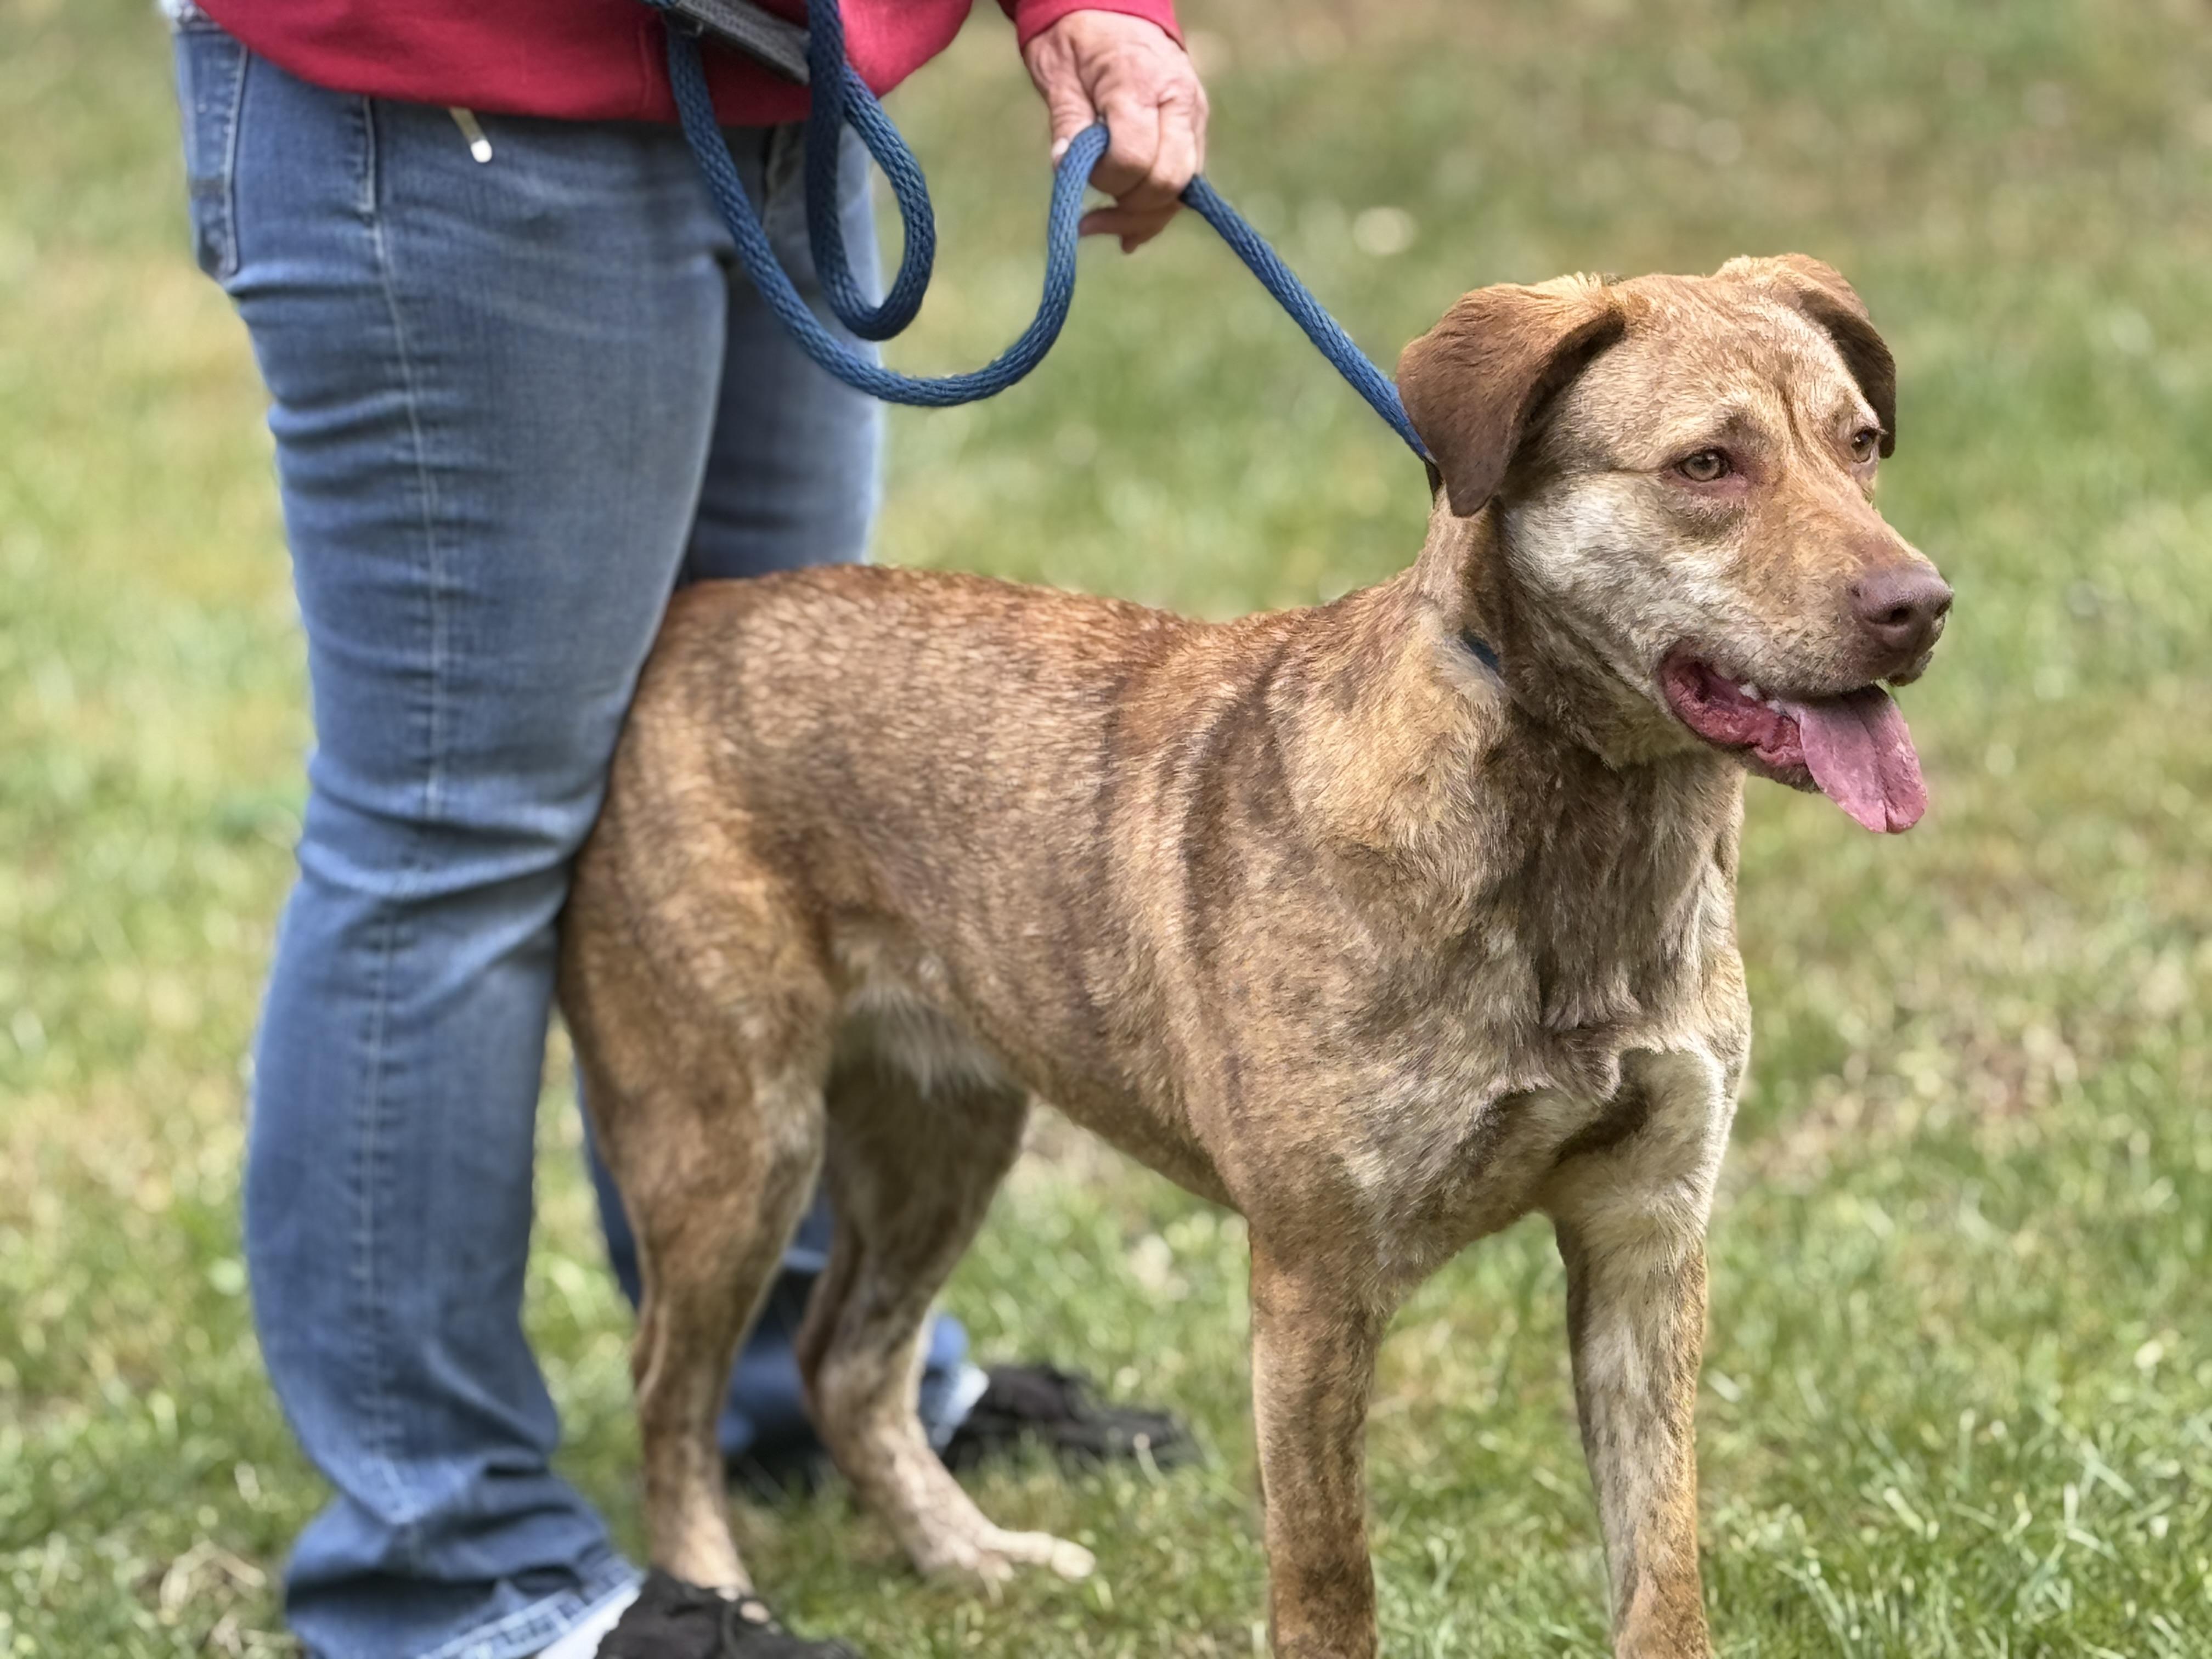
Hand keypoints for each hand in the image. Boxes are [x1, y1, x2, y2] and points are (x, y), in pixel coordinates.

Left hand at [1020, 11, 1209, 250]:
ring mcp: (1193, 118)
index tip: (1078, 174)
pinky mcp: (1195, 131)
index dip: (1106, 178)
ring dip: (1144, 217)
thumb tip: (1065, 169)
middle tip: (1091, 215)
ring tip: (1102, 226)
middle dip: (1130, 206)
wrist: (1113, 8)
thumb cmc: (1078, 39)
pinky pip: (1183, 183)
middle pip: (1169, 180)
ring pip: (1181, 189)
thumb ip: (1068, 121)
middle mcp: (1180, 102)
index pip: (1136, 157)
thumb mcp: (1059, 72)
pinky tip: (1129, 230)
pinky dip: (1157, 210)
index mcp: (1142, 83)